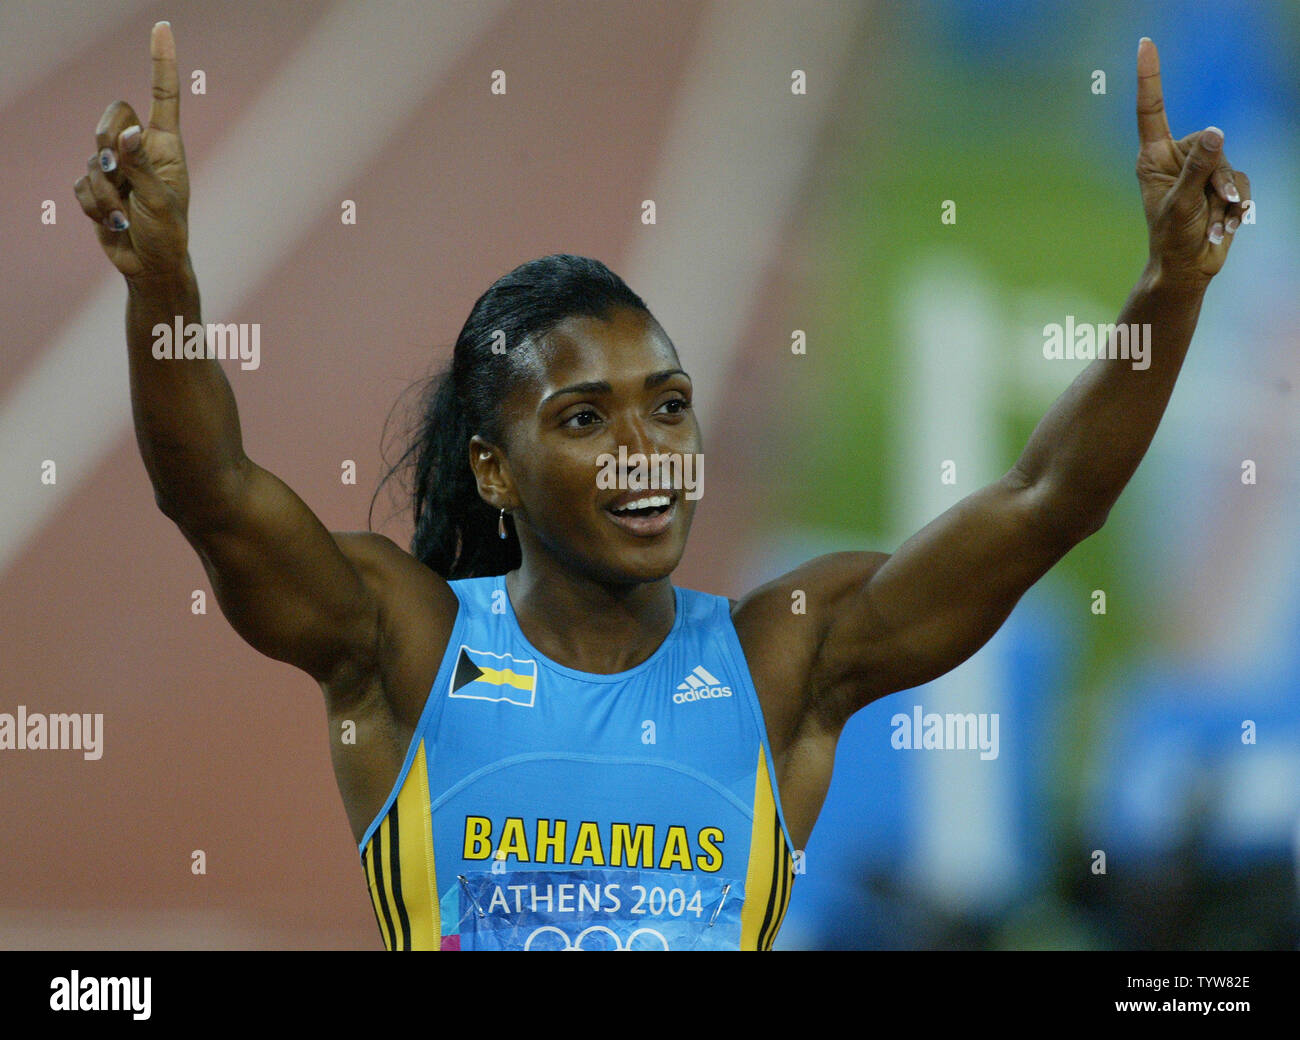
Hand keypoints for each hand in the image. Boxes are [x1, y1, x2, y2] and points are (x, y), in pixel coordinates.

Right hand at [73, 21, 189, 285]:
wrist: (150, 268)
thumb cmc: (167, 235)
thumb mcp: (160, 201)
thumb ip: (142, 166)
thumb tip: (128, 133)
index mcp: (166, 146)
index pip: (163, 95)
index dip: (161, 62)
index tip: (163, 27)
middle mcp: (141, 150)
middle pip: (111, 116)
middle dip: (108, 141)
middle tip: (120, 173)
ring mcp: (117, 167)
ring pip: (92, 158)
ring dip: (106, 192)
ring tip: (126, 214)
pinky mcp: (97, 187)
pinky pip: (80, 185)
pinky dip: (95, 206)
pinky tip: (113, 222)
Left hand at [1135, 37, 1249, 291]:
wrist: (1188, 267)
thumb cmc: (1171, 237)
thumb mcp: (1181, 202)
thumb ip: (1199, 167)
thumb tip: (1216, 131)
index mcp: (1153, 157)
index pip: (1151, 110)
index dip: (1149, 77)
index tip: (1144, 44)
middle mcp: (1176, 158)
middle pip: (1209, 141)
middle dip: (1216, 173)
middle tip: (1208, 202)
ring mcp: (1200, 170)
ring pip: (1228, 162)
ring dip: (1225, 194)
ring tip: (1212, 219)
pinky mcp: (1220, 183)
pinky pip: (1240, 181)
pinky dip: (1236, 204)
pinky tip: (1222, 224)